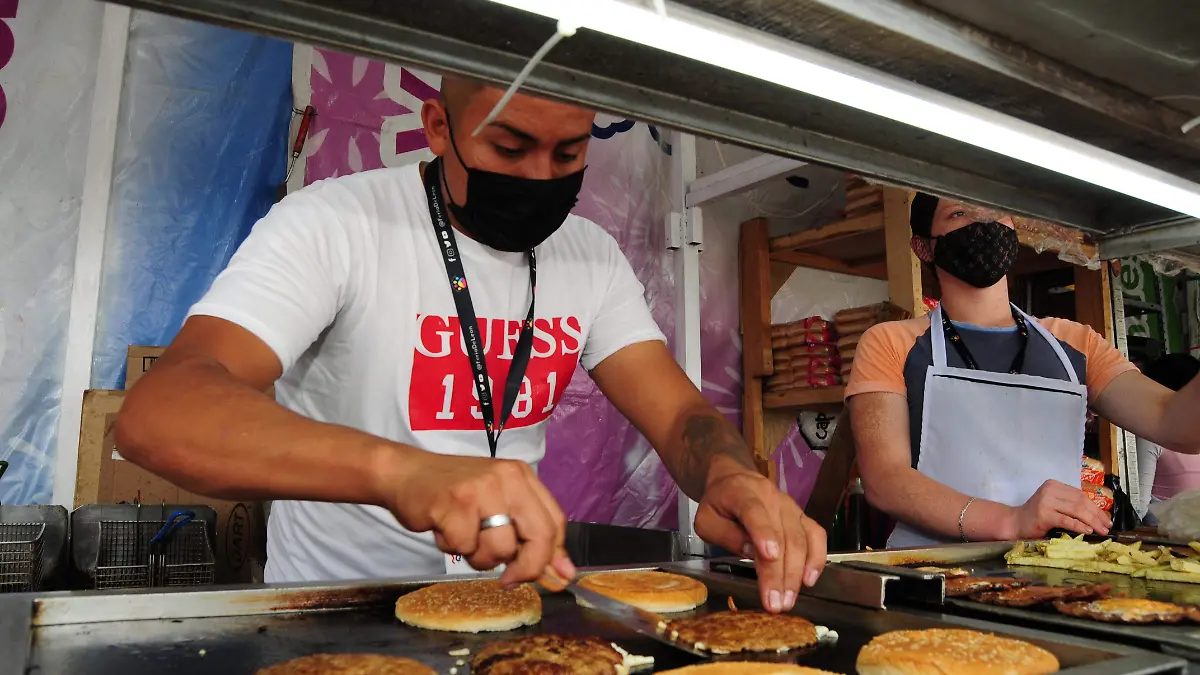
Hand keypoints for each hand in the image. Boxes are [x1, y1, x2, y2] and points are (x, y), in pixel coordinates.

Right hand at [375, 447, 575, 586]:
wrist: (406, 474)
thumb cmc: (453, 494)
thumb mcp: (497, 507)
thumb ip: (529, 536)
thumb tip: (564, 573)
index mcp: (521, 477)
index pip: (555, 522)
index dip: (552, 555)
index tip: (546, 577)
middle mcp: (507, 478)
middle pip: (539, 536)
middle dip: (527, 568)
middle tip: (508, 580)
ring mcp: (481, 489)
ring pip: (500, 548)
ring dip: (480, 557)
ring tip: (464, 537)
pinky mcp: (455, 503)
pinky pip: (465, 546)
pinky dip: (453, 547)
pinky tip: (444, 529)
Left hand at [694, 469, 825, 613]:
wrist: (735, 479)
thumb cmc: (719, 504)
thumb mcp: (706, 519)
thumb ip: (725, 534)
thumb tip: (751, 552)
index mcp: (743, 494)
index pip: (755, 512)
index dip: (764, 533)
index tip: (769, 557)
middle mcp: (771, 498)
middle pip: (782, 534)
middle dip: (780, 572)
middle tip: (776, 604)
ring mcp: (790, 506)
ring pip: (800, 539)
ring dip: (797, 572)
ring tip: (788, 600)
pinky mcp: (802, 516)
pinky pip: (816, 535)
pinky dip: (817, 558)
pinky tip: (810, 580)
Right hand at [1005, 479, 1111, 538]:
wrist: (1015, 522)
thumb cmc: (1036, 516)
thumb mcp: (1054, 504)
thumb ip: (1070, 504)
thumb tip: (1097, 514)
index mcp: (1054, 485)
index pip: (1081, 495)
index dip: (1096, 508)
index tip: (1107, 519)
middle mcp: (1050, 490)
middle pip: (1080, 502)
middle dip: (1097, 515)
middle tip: (1107, 527)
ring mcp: (1046, 501)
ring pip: (1076, 510)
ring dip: (1092, 521)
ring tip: (1101, 531)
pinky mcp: (1044, 514)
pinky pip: (1067, 520)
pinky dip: (1079, 526)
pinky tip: (1088, 531)